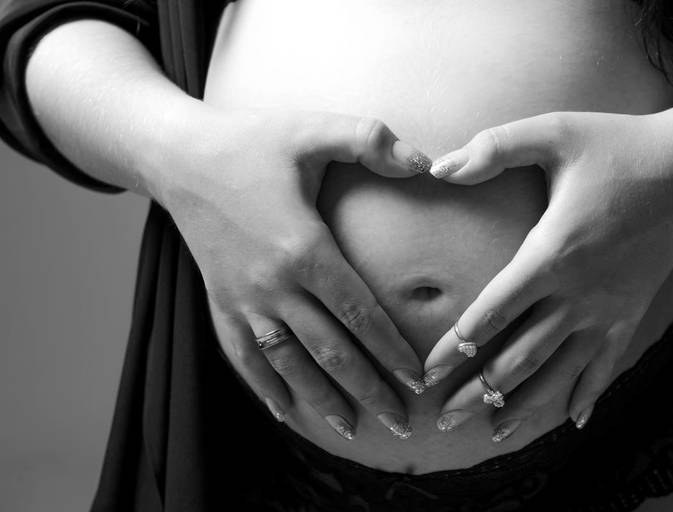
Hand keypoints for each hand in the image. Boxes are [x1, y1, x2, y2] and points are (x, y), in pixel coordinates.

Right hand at [152, 105, 430, 439]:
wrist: (180, 157)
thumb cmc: (252, 142)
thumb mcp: (314, 129)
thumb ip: (372, 139)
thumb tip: (428, 161)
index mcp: (304, 248)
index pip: (360, 314)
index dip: (392, 350)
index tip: (418, 378)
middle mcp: (273, 285)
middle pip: (331, 352)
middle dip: (369, 390)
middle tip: (402, 422)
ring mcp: (242, 299)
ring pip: (289, 365)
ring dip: (322, 400)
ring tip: (352, 429)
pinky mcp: (219, 302)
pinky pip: (242, 357)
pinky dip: (264, 387)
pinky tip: (285, 411)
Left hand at [422, 110, 672, 441]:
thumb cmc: (619, 146)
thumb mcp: (554, 133)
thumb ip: (493, 149)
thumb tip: (437, 166)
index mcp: (553, 253)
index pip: (492, 313)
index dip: (455, 347)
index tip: (428, 373)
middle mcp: (579, 293)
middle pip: (519, 357)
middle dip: (478, 392)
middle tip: (445, 420)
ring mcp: (608, 310)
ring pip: (559, 373)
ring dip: (524, 406)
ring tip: (493, 434)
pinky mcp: (632, 314)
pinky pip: (607, 367)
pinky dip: (588, 396)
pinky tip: (573, 422)